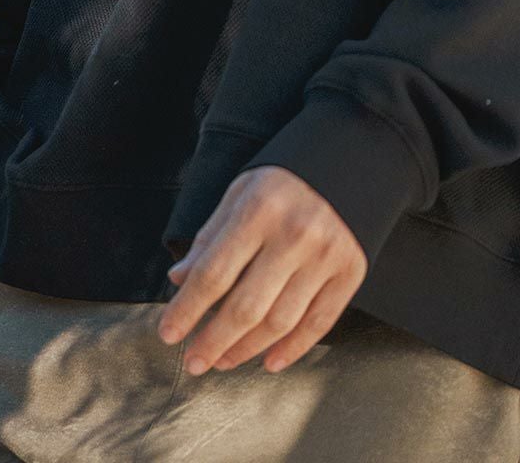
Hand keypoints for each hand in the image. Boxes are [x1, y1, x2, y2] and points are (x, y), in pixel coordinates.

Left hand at [155, 165, 367, 374]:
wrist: (352, 157)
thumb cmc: (286, 178)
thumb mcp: (242, 192)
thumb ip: (211, 236)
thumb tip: (179, 279)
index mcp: (259, 209)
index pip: (214, 273)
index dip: (187, 309)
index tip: (167, 333)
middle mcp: (294, 234)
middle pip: (246, 307)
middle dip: (213, 341)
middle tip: (194, 361)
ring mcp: (326, 255)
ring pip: (280, 321)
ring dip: (247, 349)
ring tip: (224, 360)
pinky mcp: (351, 270)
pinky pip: (319, 322)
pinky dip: (293, 349)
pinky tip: (269, 361)